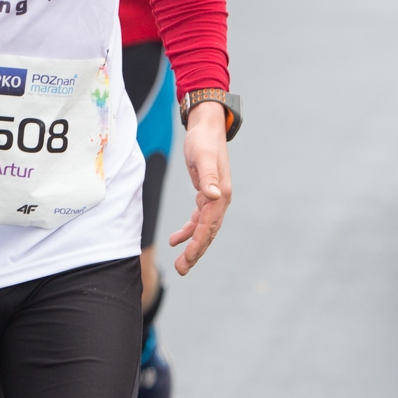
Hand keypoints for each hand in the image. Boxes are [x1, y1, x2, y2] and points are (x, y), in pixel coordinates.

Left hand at [169, 102, 232, 275]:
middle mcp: (220, 199)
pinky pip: (199, 219)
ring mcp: (214, 198)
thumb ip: (207, 177)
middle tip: (182, 270)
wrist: (206, 127)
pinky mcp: (206, 195)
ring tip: (181, 264)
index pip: (209, 225)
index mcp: (221, 194)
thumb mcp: (202, 156)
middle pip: (209, 232)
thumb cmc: (203, 140)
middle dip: (196, 252)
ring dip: (192, 246)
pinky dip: (188, 230)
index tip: (187, 257)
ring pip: (204, 229)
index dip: (198, 242)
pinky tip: (176, 239)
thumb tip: (213, 197)